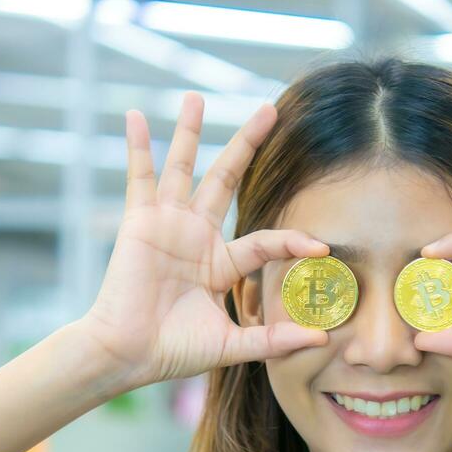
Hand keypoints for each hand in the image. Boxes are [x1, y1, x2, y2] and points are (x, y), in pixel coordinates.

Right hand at [78, 92, 330, 387]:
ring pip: (184, 167)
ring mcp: (168, 224)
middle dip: (246, 145)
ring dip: (189, 132)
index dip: (293, 241)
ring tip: (196, 97)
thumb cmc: (173, 352)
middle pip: (226, 179)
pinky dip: (137, 146)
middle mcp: (196, 236)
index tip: (323, 246)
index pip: (265, 241)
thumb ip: (272, 339)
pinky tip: (135, 116)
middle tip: (269, 110)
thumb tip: (321, 338)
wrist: (128, 354)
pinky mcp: (140, 221)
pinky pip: (140, 176)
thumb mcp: (231, 344)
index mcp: (220, 264)